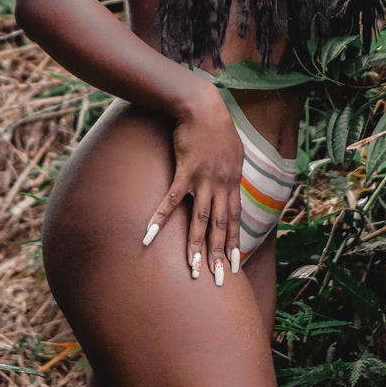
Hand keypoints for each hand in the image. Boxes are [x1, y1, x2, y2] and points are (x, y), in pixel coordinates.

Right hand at [141, 87, 242, 284]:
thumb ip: (230, 173)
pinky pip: (172, 201)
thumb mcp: (232, 152)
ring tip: (194, 268)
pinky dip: (161, 218)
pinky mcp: (185, 171)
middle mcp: (221, 185)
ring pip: (201, 220)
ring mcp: (203, 179)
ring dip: (196, 245)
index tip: (234, 266)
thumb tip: (230, 188)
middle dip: (219, 254)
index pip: (234, 220)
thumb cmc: (216, 126)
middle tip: (217, 280)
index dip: (234, 244)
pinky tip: (150, 235)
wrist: (202, 106)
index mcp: (233, 182)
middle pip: (220, 226)